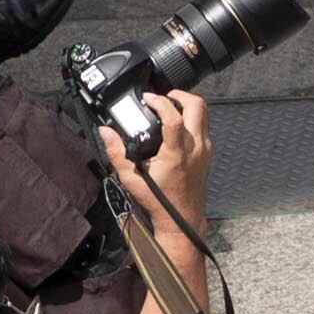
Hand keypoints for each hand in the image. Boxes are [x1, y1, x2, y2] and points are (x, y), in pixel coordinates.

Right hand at [102, 90, 213, 231]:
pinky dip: (192, 117)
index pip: (174, 117)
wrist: (181, 218)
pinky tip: (177, 124)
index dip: (160, 102)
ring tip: (169, 106)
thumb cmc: (158, 201)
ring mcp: (204, 149)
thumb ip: (116, 152)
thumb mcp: (130, 178)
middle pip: (197, 106)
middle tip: (162, 97)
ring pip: (204, 113)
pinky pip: (204, 125)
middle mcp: (195, 147)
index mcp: (177, 153)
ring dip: (187, 104)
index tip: (148, 99)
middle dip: (179, 95)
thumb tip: (106, 132)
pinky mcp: (207, 153)